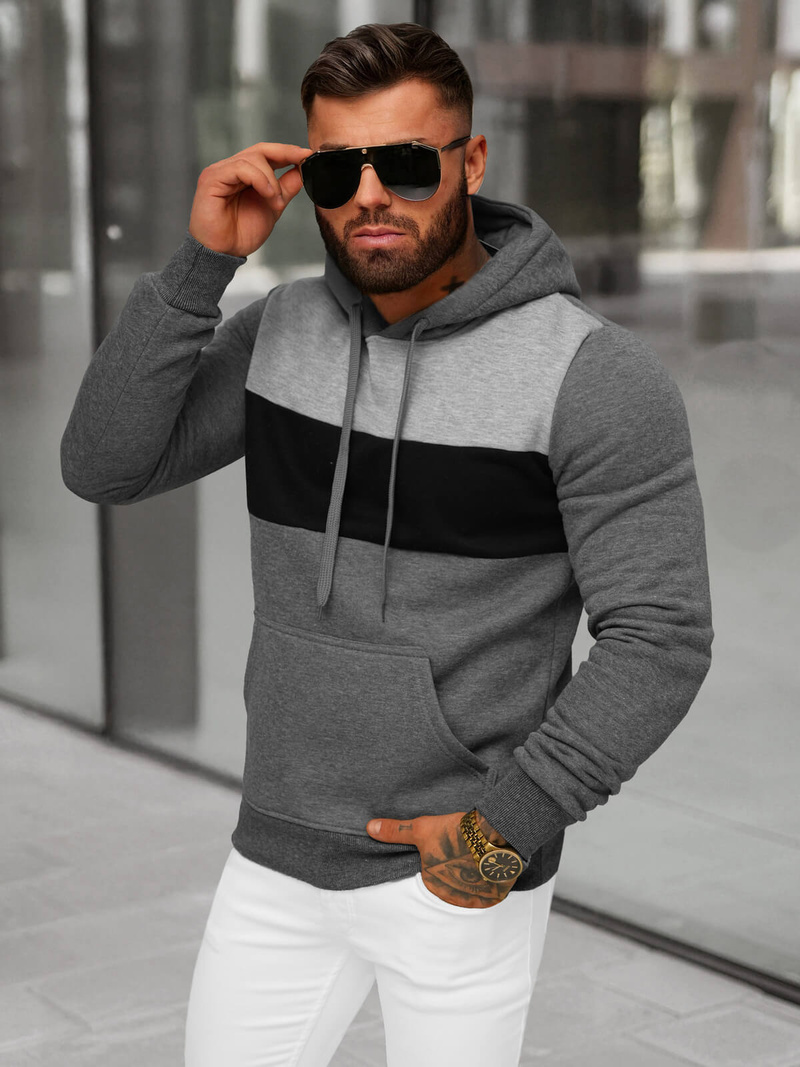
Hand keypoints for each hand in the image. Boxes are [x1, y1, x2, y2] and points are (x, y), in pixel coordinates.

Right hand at [188, 142, 312, 256]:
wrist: (225, 253)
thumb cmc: (242, 234)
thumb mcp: (272, 208)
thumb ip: (285, 189)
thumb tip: (301, 170)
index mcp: (244, 175)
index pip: (266, 154)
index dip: (287, 152)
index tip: (307, 154)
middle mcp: (230, 169)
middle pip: (260, 150)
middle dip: (285, 153)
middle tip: (302, 160)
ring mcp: (220, 172)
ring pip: (252, 158)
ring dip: (272, 180)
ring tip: (277, 202)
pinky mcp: (211, 178)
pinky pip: (240, 168)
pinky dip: (260, 180)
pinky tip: (268, 195)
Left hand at [366, 811, 519, 908]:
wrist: (493, 834)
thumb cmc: (454, 832)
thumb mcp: (421, 829)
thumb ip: (395, 832)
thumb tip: (370, 828)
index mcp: (432, 885)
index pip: (432, 878)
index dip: (440, 863)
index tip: (447, 851)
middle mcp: (452, 899)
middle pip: (452, 885)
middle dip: (456, 873)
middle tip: (463, 855)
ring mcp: (475, 900)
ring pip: (471, 891)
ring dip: (473, 880)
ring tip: (477, 860)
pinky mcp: (494, 897)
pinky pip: (489, 893)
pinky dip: (489, 883)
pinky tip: (489, 868)